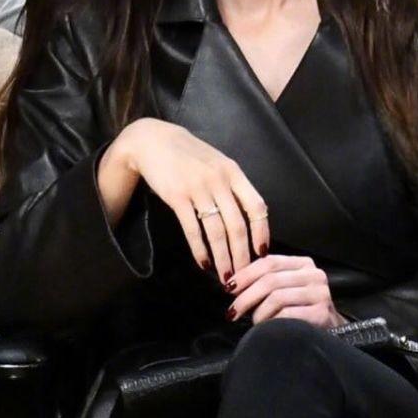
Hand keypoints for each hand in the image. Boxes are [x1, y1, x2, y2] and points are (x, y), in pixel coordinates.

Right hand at [101, 118, 268, 282]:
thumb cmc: (190, 155)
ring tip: (226, 277)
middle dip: (242, 255)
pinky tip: (204, 263)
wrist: (154, 141)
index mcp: (233, 172)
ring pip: (216, 232)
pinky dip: (200, 250)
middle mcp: (219, 180)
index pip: (256, 207)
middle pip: (237, 225)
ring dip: (222, 258)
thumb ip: (233, 186)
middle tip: (244, 276)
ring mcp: (198, 188)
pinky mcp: (177, 197)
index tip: (262, 253)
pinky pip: (193, 229)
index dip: (261, 232)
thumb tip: (250, 219)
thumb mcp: (218, 163)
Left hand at [225, 254, 344, 328]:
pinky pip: (287, 315)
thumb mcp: (286, 288)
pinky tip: (268, 328)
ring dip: (258, 312)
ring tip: (254, 322)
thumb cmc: (301, 310)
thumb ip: (266, 280)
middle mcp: (314, 274)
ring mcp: (320, 293)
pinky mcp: (322, 313)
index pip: (269, 262)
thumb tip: (233, 283)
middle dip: (246, 296)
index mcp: (303, 263)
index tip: (229, 287)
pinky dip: (272, 322)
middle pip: (270, 280)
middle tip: (233, 311)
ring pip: (276, 297)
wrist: (332, 332)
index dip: (246, 274)